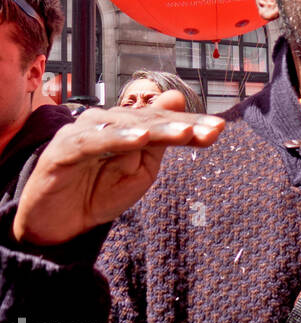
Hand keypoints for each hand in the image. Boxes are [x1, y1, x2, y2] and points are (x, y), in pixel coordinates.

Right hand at [14, 89, 222, 246]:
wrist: (59, 224)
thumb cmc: (99, 194)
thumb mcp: (140, 172)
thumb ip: (160, 141)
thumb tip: (177, 98)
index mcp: (128, 128)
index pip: (165, 123)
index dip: (193, 124)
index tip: (221, 128)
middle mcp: (107, 123)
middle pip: (151, 120)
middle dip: (184, 125)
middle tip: (213, 129)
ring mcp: (85, 133)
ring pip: (127, 126)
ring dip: (158, 129)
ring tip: (184, 133)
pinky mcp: (65, 148)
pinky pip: (94, 141)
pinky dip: (118, 138)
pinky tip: (139, 139)